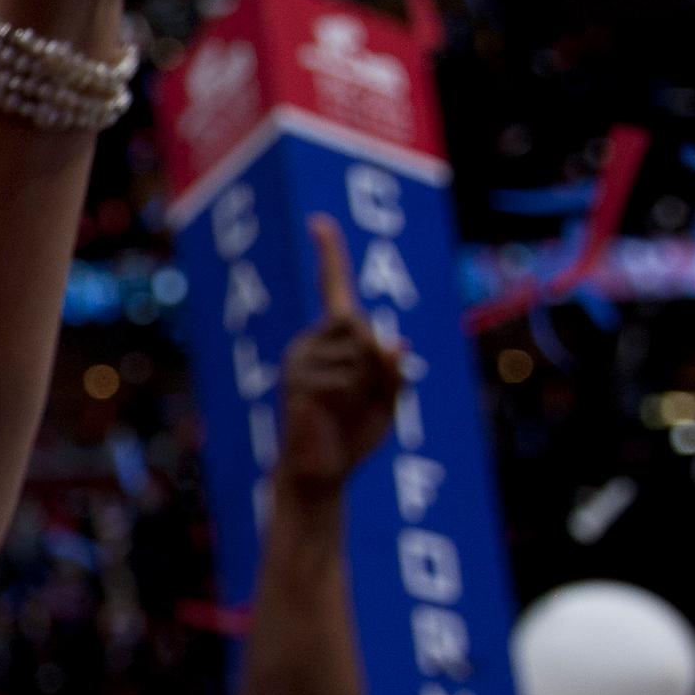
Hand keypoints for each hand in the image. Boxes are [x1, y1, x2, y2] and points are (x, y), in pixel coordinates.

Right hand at [275, 216, 407, 492]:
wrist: (320, 472)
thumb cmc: (353, 433)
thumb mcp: (387, 399)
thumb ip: (393, 371)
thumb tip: (394, 342)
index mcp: (331, 340)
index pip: (332, 290)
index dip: (328, 255)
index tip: (320, 222)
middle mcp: (311, 342)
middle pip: (363, 326)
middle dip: (378, 363)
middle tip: (364, 397)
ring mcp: (301, 360)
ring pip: (360, 353)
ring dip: (369, 385)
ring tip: (345, 410)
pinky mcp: (299, 380)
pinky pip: (348, 377)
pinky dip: (353, 398)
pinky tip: (331, 414)